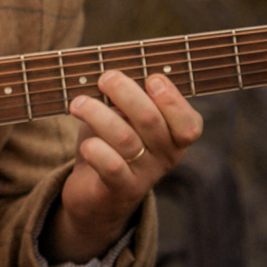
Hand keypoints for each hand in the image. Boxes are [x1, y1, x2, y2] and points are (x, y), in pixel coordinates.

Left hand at [48, 68, 203, 263]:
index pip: (188, 123)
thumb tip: (114, 72)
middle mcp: (166, 158)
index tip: (151, 78)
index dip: (173, 99)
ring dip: (97, 114)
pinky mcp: (120, 190)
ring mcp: (145, 175)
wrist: (96, 194)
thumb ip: (128, 101)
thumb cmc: (112, 146)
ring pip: (124, 138)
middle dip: (125, 93)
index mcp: (176, 139)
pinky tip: (85, 142)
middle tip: (105, 78)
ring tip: (78, 103)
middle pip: (150, 120)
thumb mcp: (125, 120)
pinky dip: (95, 148)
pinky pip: (111, 165)